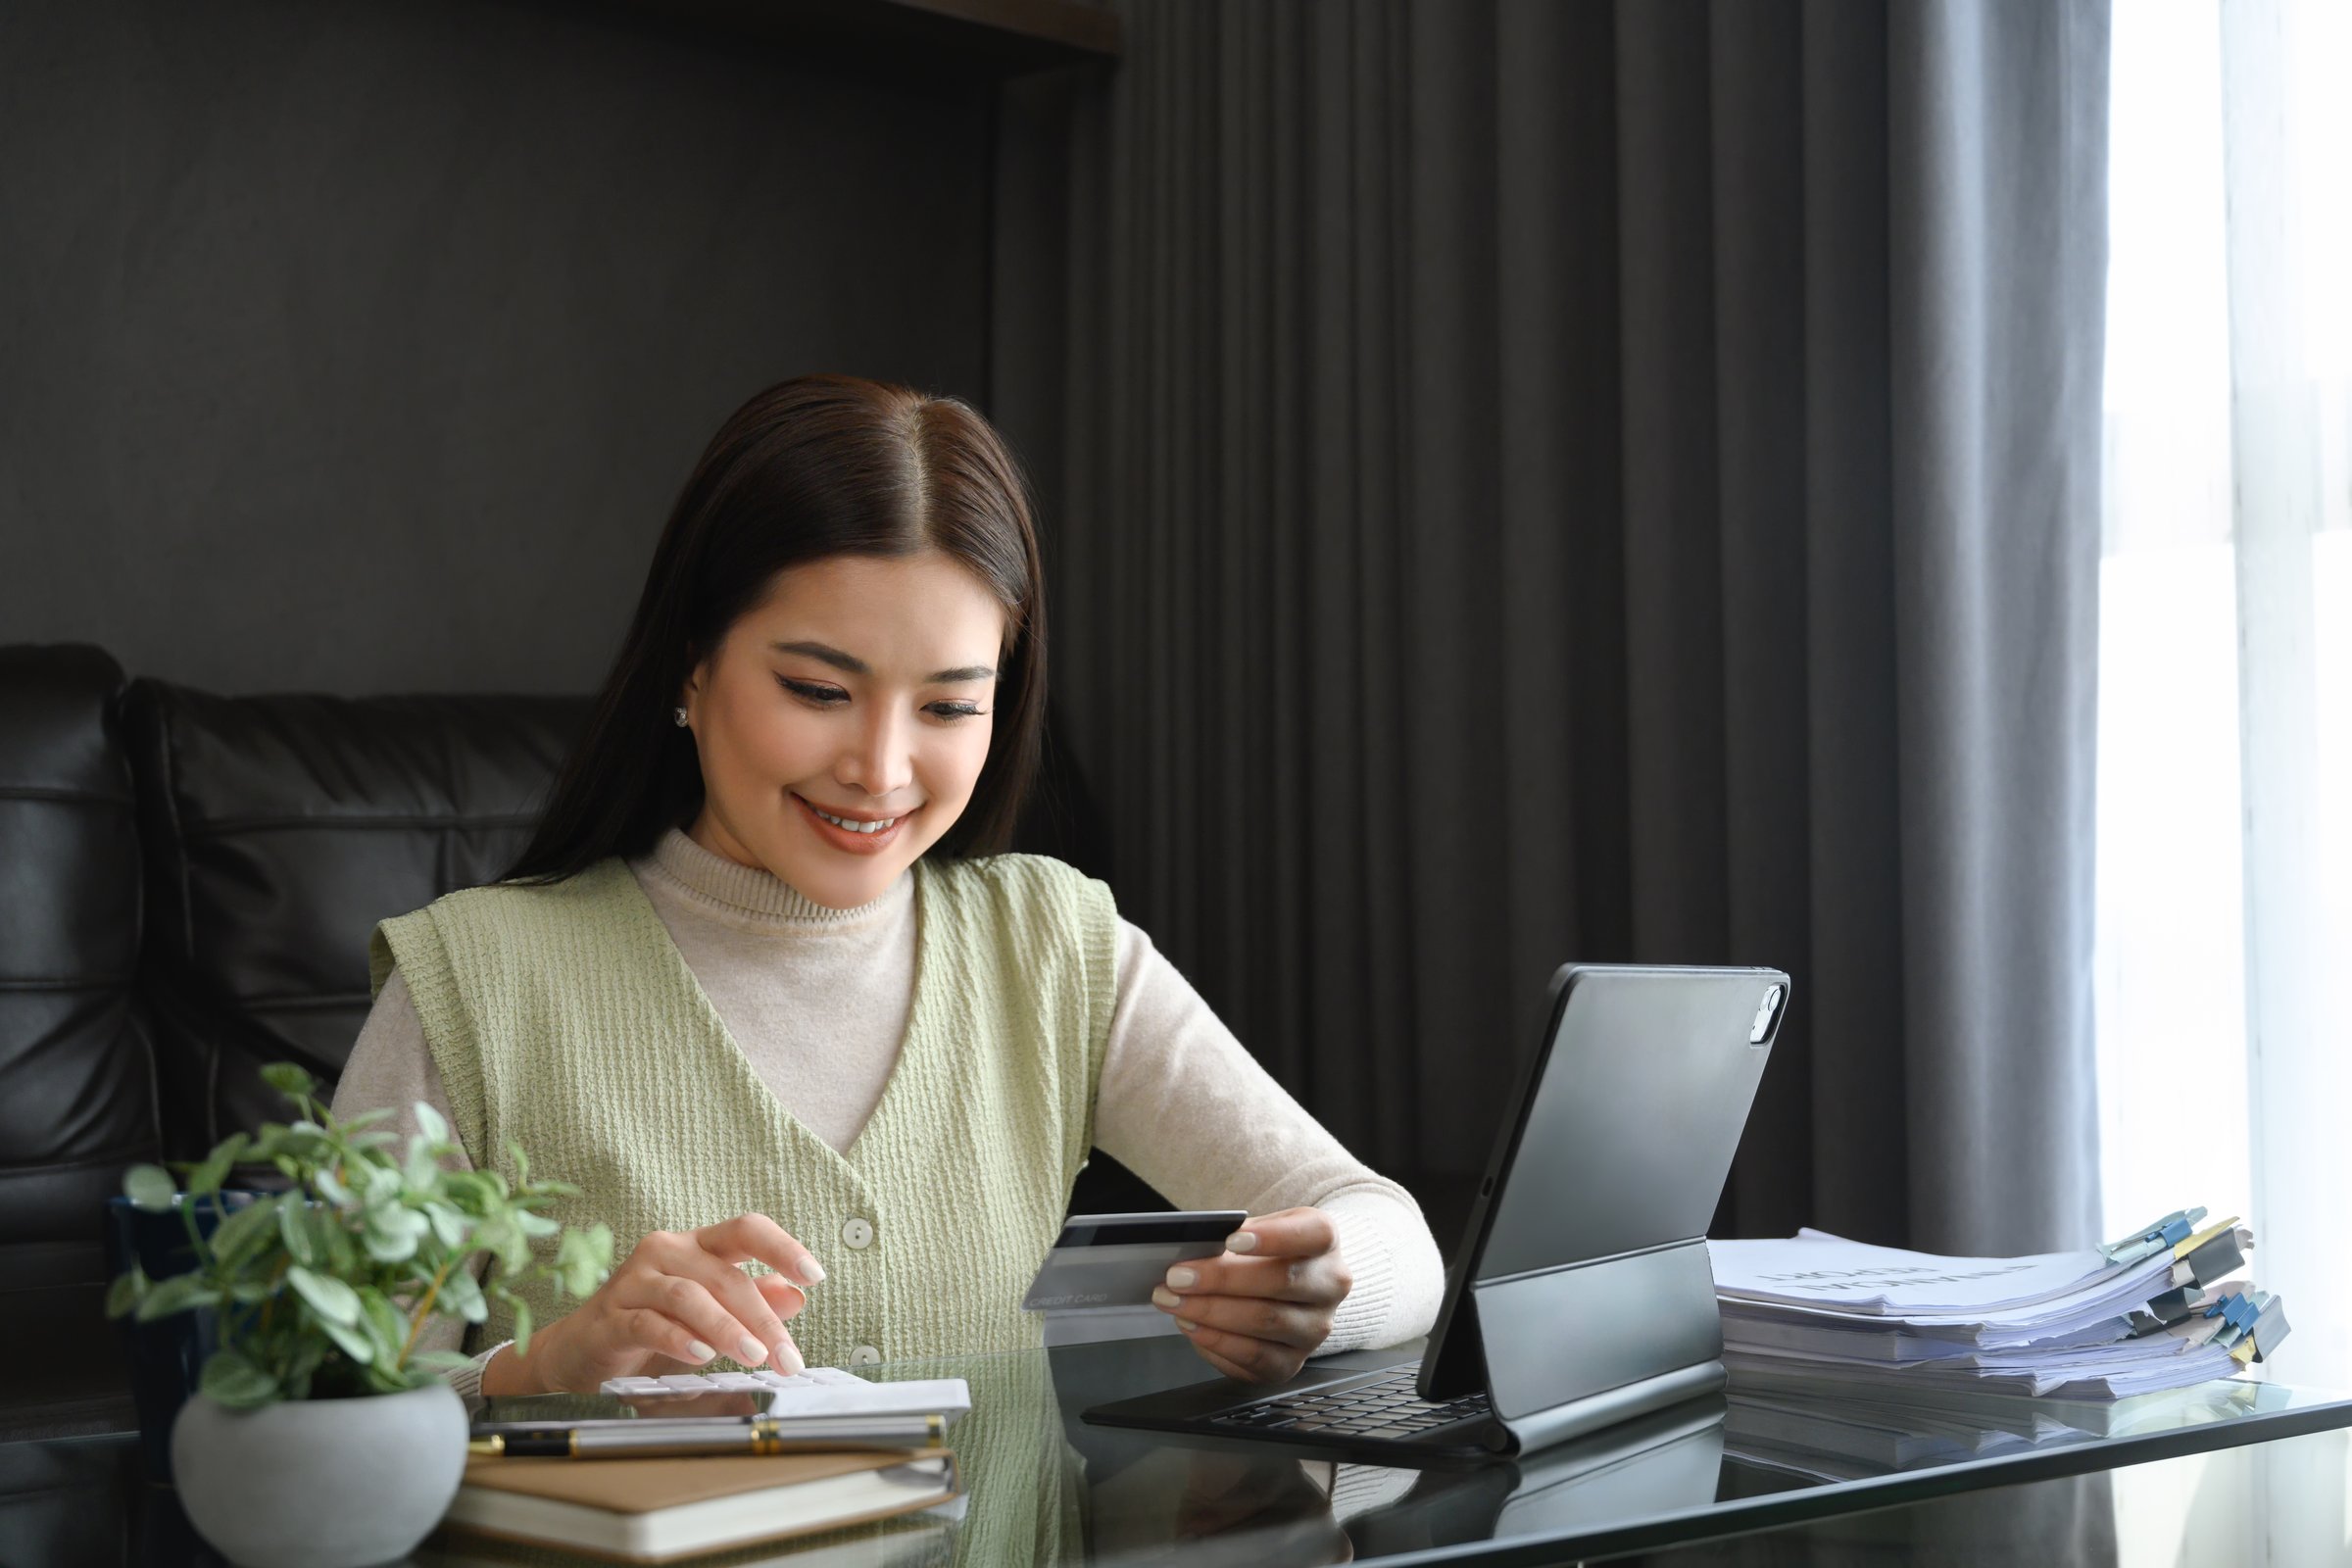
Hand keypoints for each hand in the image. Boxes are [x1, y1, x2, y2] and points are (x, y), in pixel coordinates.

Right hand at [485, 1214, 824, 1395]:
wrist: (581, 1351)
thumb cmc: (653, 1326)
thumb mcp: (710, 1315)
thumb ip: (751, 1302)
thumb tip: (797, 1296)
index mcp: (697, 1246)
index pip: (746, 1229)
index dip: (782, 1246)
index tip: (816, 1275)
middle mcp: (667, 1251)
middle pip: (724, 1275)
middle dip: (763, 1318)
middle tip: (788, 1357)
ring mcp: (635, 1280)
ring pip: (689, 1295)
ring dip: (727, 1327)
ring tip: (754, 1356)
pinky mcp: (611, 1315)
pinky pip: (649, 1321)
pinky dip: (678, 1338)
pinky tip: (701, 1355)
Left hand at [1151, 1208, 1352, 1383]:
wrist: (1287, 1287)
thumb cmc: (1266, 1254)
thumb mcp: (1255, 1230)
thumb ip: (1230, 1235)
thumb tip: (1191, 1249)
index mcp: (1324, 1241)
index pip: (1313, 1234)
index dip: (1274, 1238)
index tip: (1231, 1240)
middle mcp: (1330, 1285)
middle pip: (1282, 1281)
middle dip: (1222, 1280)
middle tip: (1178, 1276)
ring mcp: (1315, 1328)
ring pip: (1266, 1321)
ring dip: (1211, 1313)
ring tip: (1175, 1302)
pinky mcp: (1294, 1363)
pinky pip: (1255, 1358)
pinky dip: (1217, 1343)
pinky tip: (1192, 1327)